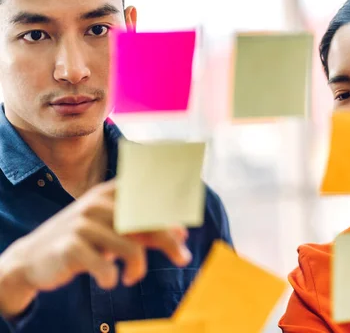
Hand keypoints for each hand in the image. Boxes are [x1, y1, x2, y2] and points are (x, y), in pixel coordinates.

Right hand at [0, 180, 190, 317]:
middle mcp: (98, 202)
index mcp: (111, 192)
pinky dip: (113, 278)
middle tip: (183, 258)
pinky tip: (112, 280)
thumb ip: (146, 228)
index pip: (150, 192)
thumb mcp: (116, 230)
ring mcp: (82, 223)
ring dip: (138, 268)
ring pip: (131, 248)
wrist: (34, 257)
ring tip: (132, 276)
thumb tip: (182, 232)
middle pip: (147, 221)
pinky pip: (106, 267)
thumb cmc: (86, 241)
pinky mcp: (70, 246)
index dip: (175, 200)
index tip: (191, 215)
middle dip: (170, 241)